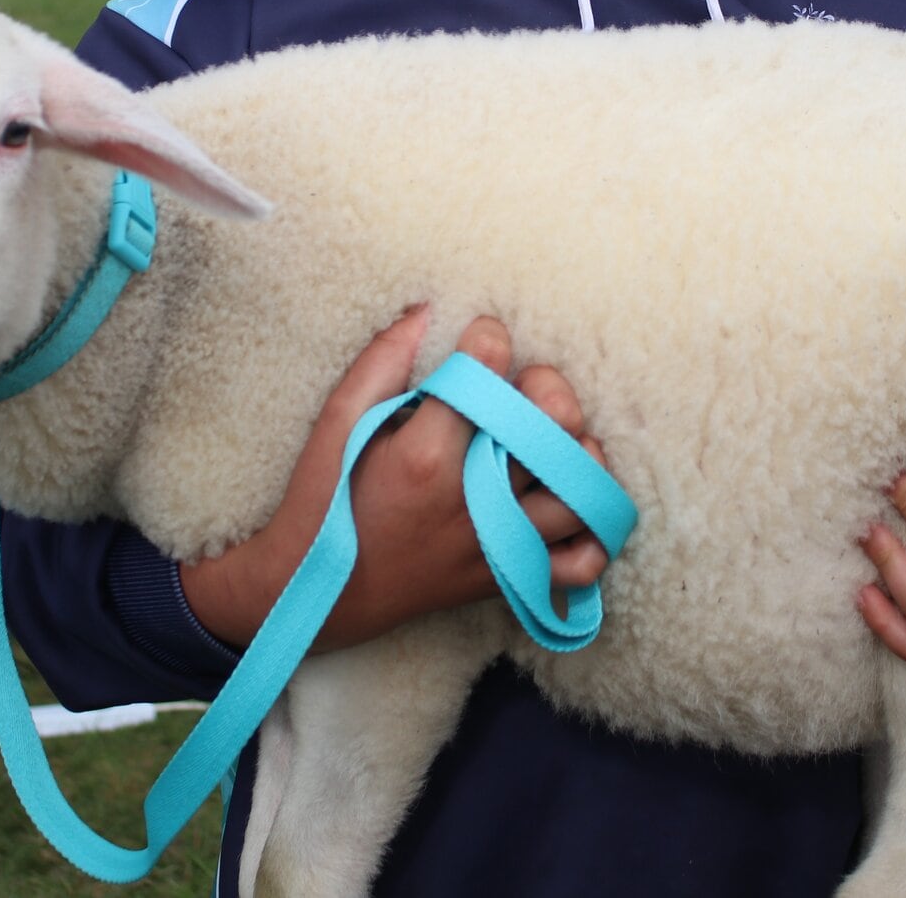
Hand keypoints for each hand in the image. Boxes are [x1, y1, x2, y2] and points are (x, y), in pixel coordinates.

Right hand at [181, 308, 610, 653]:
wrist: (313, 594)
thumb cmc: (324, 500)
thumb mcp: (337, 423)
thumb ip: (381, 361)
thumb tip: (425, 310)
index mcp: (426, 455)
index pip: (488, 370)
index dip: (489, 337)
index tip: (479, 337)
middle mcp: (472, 500)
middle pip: (554, 425)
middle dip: (549, 386)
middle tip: (522, 386)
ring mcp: (495, 544)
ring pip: (582, 492)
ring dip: (580, 455)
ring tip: (554, 442)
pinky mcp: (505, 579)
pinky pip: (580, 566)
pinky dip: (591, 534)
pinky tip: (568, 501)